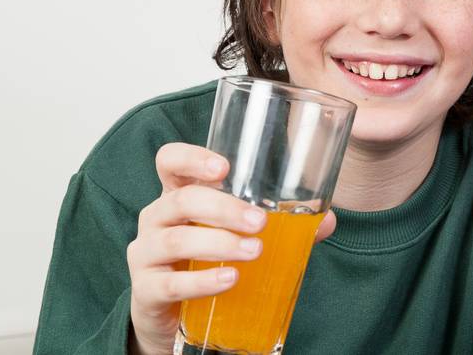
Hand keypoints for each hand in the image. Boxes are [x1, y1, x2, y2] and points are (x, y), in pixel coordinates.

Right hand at [124, 143, 336, 354]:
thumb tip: (327, 220)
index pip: (170, 161)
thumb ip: (281, 224)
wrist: (172, 314)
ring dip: (219, 243)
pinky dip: (203, 282)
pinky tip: (229, 279)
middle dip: (224, 208)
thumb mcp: (235, 233)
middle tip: (260, 222)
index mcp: (178, 194)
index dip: (191, 158)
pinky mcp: (145, 291)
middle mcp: (157, 218)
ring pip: (176, 240)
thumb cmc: (207, 258)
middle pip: (182, 200)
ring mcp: (145, 255)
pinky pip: (171, 284)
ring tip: (254, 251)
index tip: (224, 168)